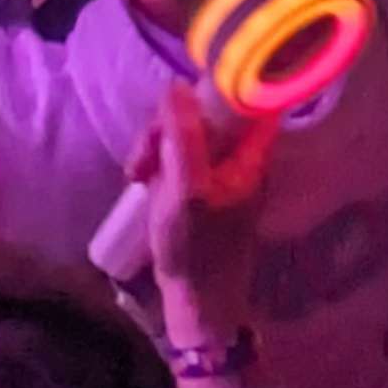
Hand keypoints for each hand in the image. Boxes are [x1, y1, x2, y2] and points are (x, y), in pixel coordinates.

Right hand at [132, 78, 273, 358]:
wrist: (198, 303)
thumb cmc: (197, 248)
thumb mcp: (186, 190)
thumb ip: (184, 138)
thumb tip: (177, 84)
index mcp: (251, 157)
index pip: (249, 100)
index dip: (219, 84)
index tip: (183, 89)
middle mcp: (241, 160)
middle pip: (206, 114)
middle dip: (167, 124)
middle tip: (144, 154)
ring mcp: (220, 175)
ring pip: (187, 134)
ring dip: (156, 145)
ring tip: (137, 174)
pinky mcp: (201, 188)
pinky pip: (179, 157)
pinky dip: (158, 163)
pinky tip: (140, 181)